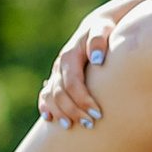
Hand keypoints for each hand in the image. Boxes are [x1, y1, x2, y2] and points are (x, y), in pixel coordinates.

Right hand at [38, 9, 119, 126]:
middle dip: (73, 110)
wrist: (97, 25)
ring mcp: (57, 72)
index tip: (97, 114)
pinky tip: (49, 119)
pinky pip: (46, 93)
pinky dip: (45, 106)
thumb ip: (99, 39)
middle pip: (60, 93)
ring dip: (59, 112)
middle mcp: (61, 65)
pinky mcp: (58, 77)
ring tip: (70, 126)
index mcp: (70, 56)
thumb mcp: (104, 28)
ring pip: (50, 96)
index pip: (72, 83)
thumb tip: (96, 59)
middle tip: (90, 125)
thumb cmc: (105, 28)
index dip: (82, 100)